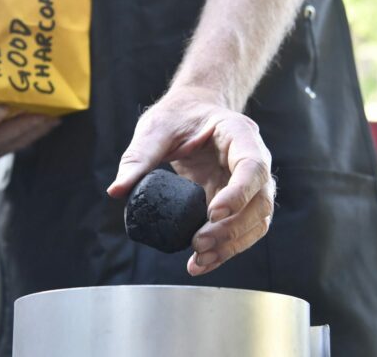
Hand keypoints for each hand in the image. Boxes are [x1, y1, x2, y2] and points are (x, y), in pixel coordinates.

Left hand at [107, 87, 274, 276]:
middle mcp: (254, 161)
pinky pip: (241, 231)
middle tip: (198, 243)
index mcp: (240, 134)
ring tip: (199, 259)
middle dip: (231, 229)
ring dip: (231, 246)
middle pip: (260, 202)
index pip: (252, 167)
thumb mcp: (156, 128)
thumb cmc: (179, 115)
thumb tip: (117, 191)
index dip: (238, 193)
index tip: (212, 212)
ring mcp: (250, 185)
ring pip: (256, 222)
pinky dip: (225, 250)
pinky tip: (202, 263)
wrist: (193, 113)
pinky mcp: (239, 203)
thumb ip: (139, 157)